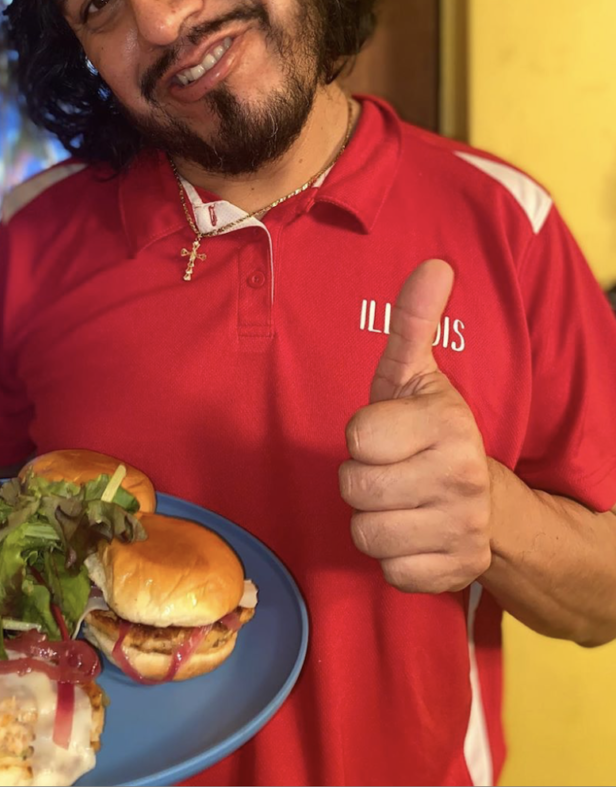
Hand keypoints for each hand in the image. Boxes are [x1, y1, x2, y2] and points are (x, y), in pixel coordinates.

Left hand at [338, 259, 490, 592]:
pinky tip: (414, 534)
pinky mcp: (455, 572)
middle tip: (389, 470)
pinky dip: (393, 557)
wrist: (483, 497)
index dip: (361, 436)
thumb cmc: (427, 431)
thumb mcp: (415, 375)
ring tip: (398, 501)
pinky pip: (389, 571)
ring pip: (365, 533)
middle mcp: (461, 477)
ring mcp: (462, 529)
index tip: (385, 433)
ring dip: (372, 519)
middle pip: (354, 487)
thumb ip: (415, 322)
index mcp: (447, 424)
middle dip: (360, 479)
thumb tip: (434, 265)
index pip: (358, 437)